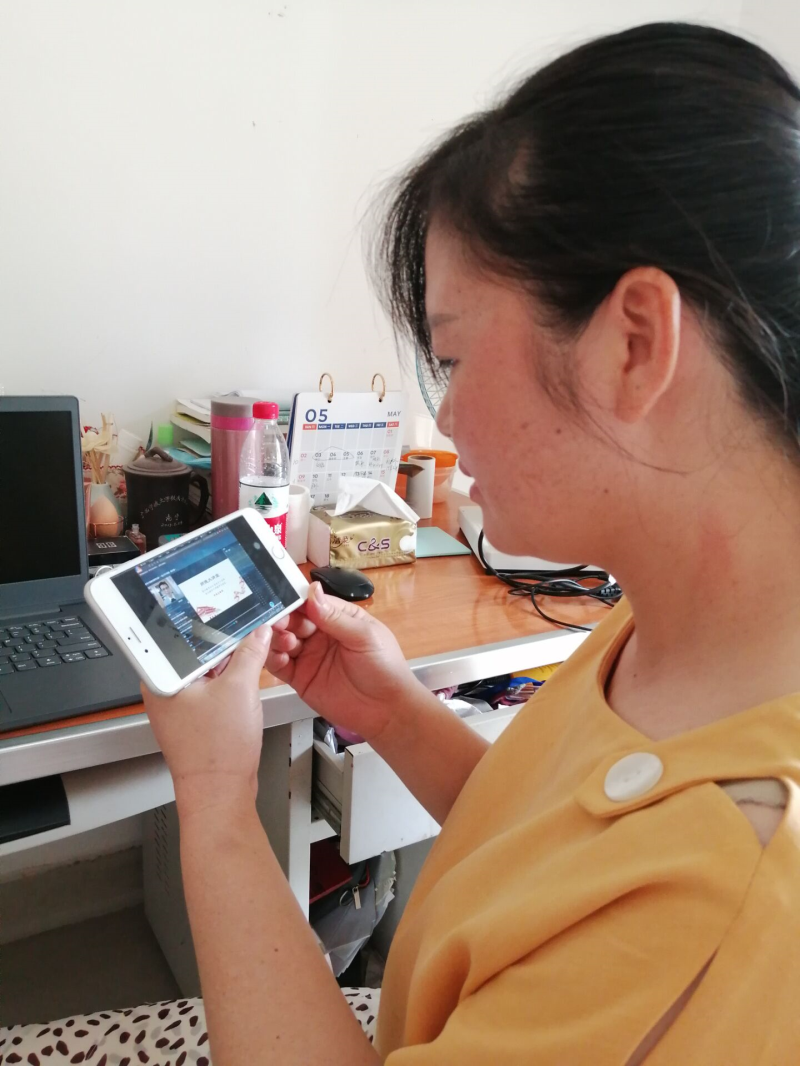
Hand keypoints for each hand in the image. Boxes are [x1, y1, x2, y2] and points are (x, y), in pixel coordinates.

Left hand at [141, 626, 271, 815]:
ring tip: (253, 650)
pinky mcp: (195, 716)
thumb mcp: (240, 688)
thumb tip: (259, 631)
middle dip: (226, 640)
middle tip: (250, 627)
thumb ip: (250, 652)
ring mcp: (180, 704)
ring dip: (230, 661)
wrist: (220, 793)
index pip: (183, 633)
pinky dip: (230, 680)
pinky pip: (213, 687)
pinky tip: (247, 675)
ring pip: (207, 669)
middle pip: (197, 650)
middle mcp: (165, 689)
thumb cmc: (216, 752)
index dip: (209, 618)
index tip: (231, 608)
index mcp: (161, 678)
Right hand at [266, 582, 419, 742]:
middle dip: (284, 618)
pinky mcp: (300, 678)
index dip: (296, 600)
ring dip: (277, 638)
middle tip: (278, 622)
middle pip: (293, 620)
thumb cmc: (383, 667)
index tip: (282, 598)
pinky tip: (277, 657)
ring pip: (282, 640)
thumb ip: (335, 617)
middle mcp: (320, 634)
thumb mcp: (364, 636)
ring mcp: (308, 656)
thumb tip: (313, 591)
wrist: (385, 710)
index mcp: (338, 618)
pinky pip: (280, 665)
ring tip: (284, 642)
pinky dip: (273, 659)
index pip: (312, 603)